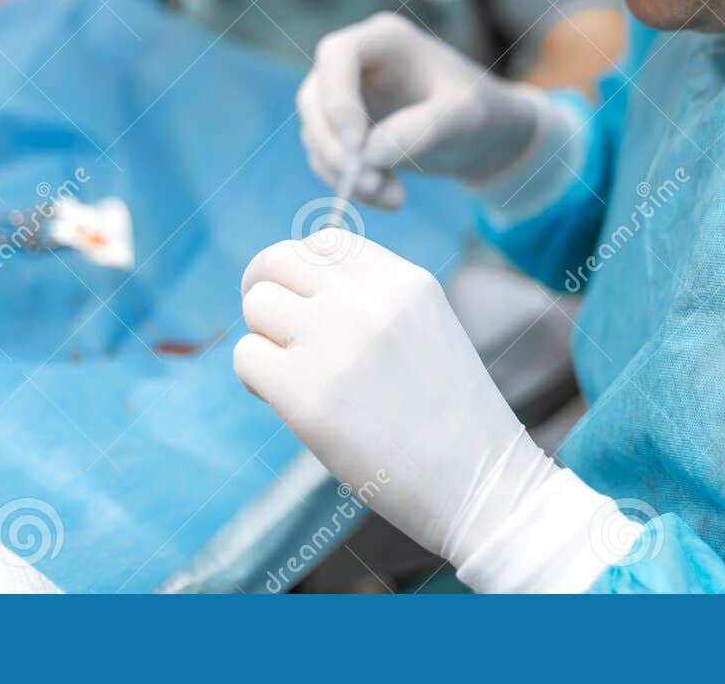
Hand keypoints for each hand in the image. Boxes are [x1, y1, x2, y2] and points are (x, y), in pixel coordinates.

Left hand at [234, 232, 557, 570]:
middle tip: (273, 331)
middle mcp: (368, 300)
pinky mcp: (304, 393)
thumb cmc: (451, 418)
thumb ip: (373, 301)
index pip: (325, 241)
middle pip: (279, 260)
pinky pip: (245, 356)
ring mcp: (334, 342)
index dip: (302, 270)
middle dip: (265, 290)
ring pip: (257, 304)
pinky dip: (254, 379)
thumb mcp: (428, 329)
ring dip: (262, 337)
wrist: (479, 483)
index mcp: (405, 281)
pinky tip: (283, 402)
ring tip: (289, 374)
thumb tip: (297, 291)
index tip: (301, 301)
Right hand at [299, 13, 551, 208]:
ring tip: (395, 199)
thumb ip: (424, 128)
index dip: (337, 98)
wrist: (484, 133)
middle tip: (369, 183)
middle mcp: (356, 63)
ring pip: (316, 135)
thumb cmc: (478, 110)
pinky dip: (350, 184)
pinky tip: (389, 197)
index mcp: (385, 39)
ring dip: (345, 174)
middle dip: (334, 147)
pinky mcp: (343, 130)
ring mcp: (345, 96)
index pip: (337, 54)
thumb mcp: (465, 116)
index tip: (357, 144)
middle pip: (314, 98)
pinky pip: (326, 158)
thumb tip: (369, 153)